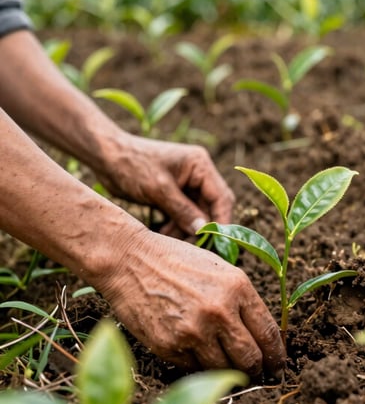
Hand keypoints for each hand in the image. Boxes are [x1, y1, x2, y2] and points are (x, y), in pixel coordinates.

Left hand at [95, 133, 234, 236]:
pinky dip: (177, 225)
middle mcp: (198, 173)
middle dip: (203, 227)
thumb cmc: (131, 165)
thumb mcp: (158, 189)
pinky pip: (184, 213)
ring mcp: (187, 183)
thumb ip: (183, 210)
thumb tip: (204, 230)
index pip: (221, 196)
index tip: (216, 242)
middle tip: (191, 247)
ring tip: (171, 240)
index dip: (222, 220)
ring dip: (188, 229)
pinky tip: (164, 233)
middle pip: (212, 207)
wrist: (104, 155)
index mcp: (200, 165)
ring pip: (198, 213)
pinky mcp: (174, 192)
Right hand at [95, 228, 284, 376]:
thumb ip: (243, 300)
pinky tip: (199, 355)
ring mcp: (194, 331)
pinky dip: (200, 366)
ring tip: (231, 369)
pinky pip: (195, 368)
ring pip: (224, 369)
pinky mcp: (170, 346)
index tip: (279, 364)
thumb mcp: (220, 271)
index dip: (277, 354)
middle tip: (260, 374)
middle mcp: (220, 311)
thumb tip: (263, 336)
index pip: (268, 333)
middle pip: (251, 358)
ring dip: (230, 373)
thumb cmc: (177, 262)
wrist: (130, 260)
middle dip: (259, 370)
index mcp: (238, 287)